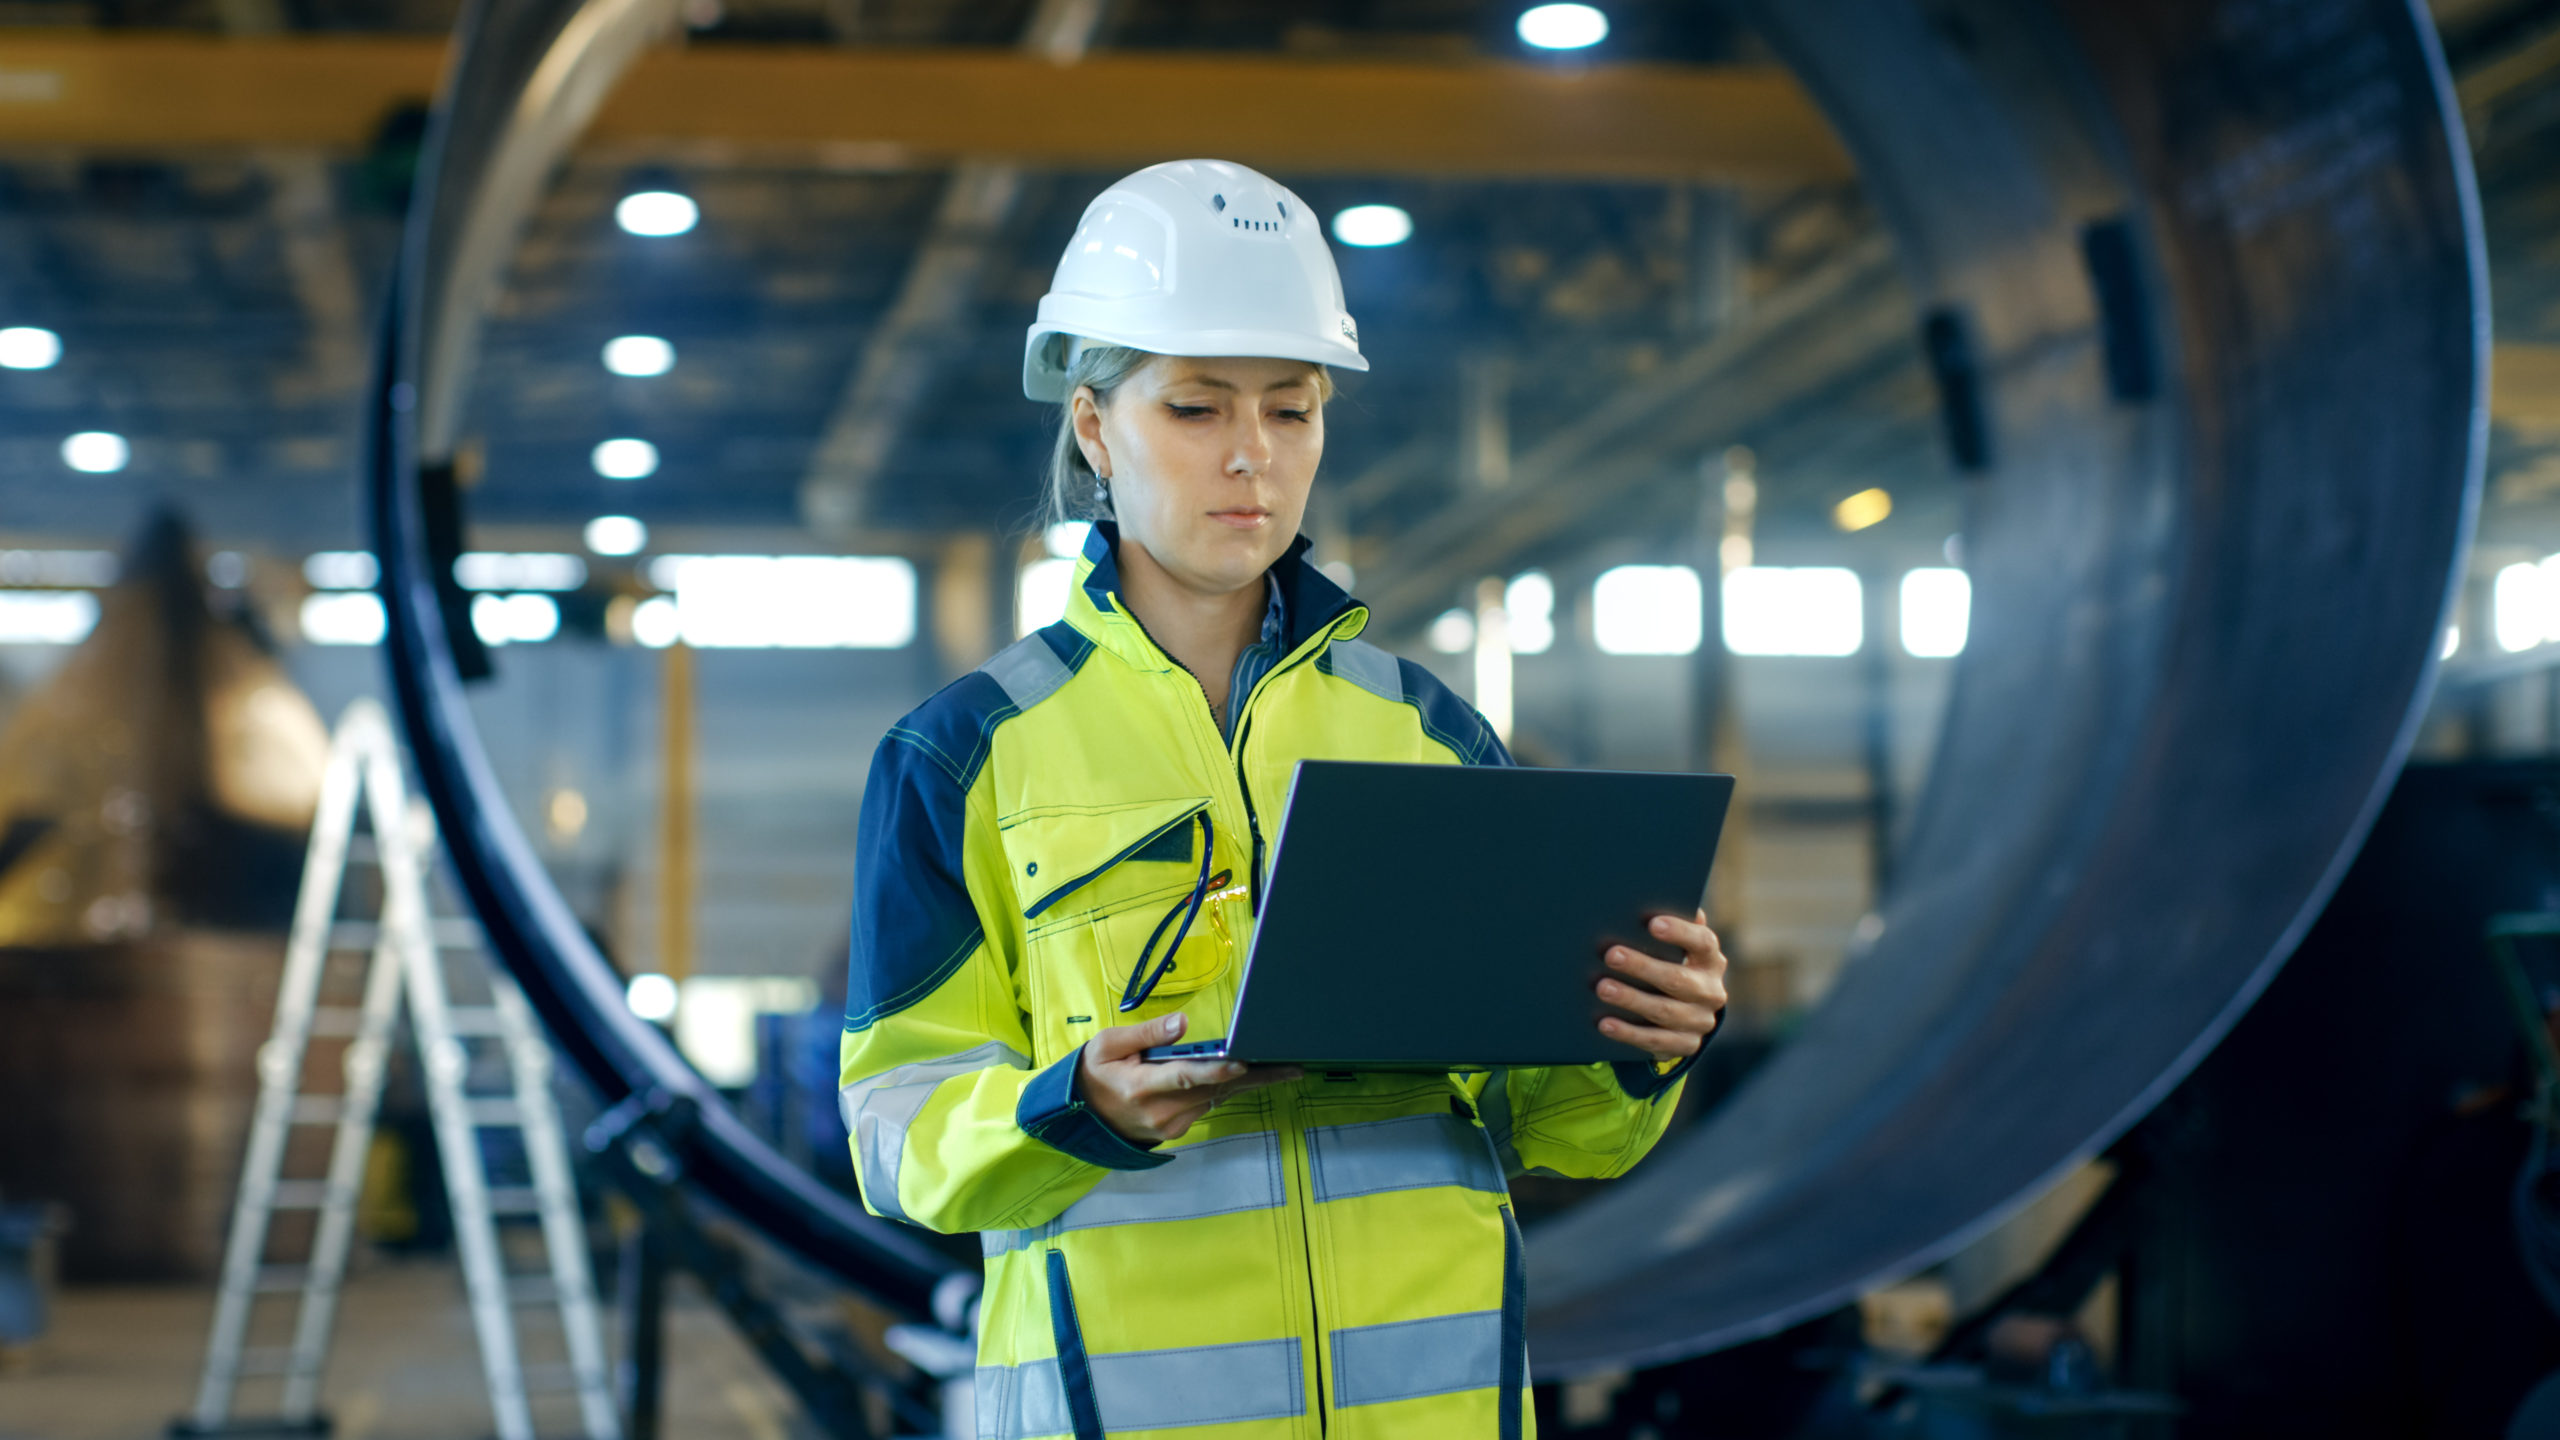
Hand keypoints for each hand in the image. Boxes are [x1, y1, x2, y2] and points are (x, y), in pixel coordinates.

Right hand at [1078, 1012, 1300, 1145]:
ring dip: (1249, 1082)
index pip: (1185, 1077)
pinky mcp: (1179, 1128)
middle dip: (1254, 1076)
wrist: (1081, 1116)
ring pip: (1217, 1098)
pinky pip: (1210, 1104)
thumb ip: (1146, 1033)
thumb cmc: (1094, 1073)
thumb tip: (1181, 1023)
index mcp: (1141, 1087)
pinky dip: (1231, 1089)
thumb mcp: (1107, 1045)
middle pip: (1215, 1089)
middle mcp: (1161, 1110)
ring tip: (1284, 1068)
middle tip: (1290, 1066)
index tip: (1242, 1062)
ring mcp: (1172, 1123)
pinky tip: (1254, 1076)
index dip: (1216, 1070)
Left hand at [1595, 909, 1727, 1059]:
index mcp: (1710, 959)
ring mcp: (1700, 1021)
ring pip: (1663, 1011)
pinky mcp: (1686, 1044)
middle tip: (1611, 955)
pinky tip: (1605, 1023)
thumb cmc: (1670, 964)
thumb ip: (1669, 928)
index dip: (1679, 932)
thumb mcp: (1675, 947)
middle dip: (1642, 966)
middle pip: (1677, 979)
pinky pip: (1655, 1041)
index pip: (1702, 942)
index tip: (1652, 924)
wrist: (1686, 1012)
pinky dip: (1628, 1033)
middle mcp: (1711, 991)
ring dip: (1631, 999)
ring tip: (1602, 988)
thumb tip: (1646, 897)